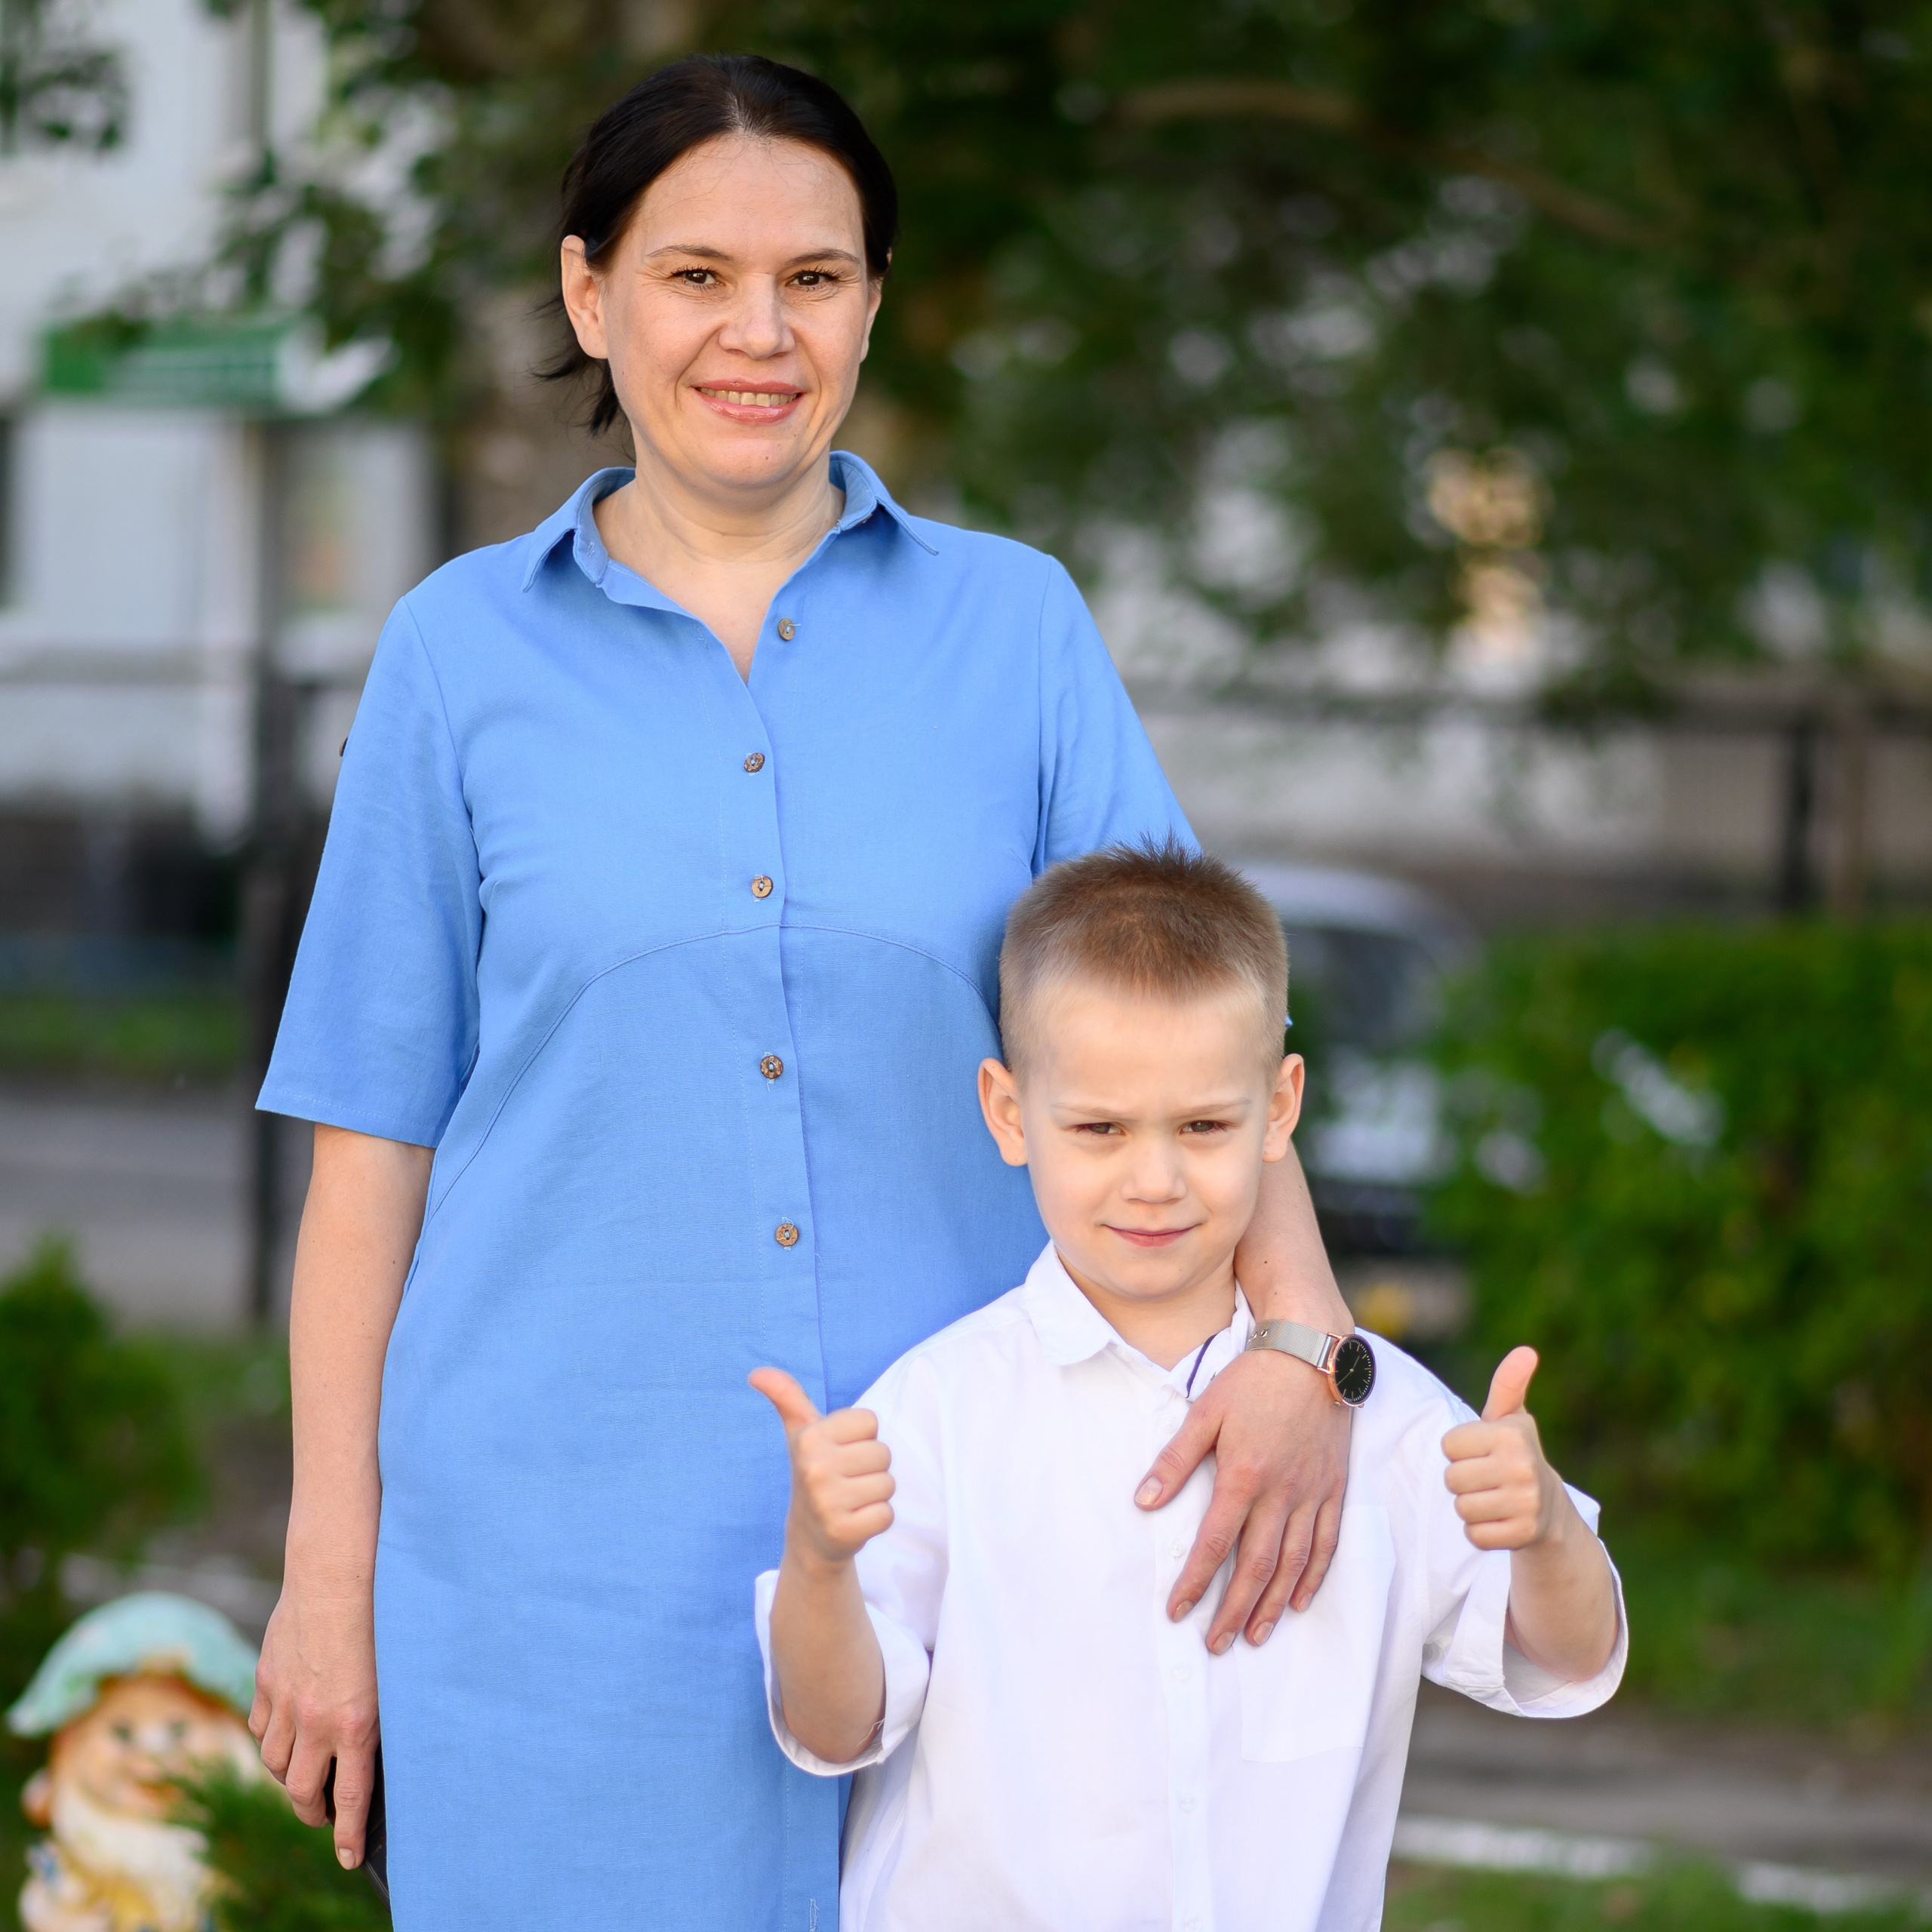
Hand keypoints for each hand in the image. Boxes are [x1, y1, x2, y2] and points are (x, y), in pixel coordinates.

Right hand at [249, 1570, 379, 1868]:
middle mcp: (317, 1721)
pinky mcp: (267, 1681)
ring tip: (305, 1777)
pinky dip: (273, 1739)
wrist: (338, 1573)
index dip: (346, 1835)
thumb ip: (382, 1714)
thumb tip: (381, 1749)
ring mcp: (287, 1703)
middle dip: (311, 1812)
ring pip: (276, 1763)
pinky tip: (287, 1735)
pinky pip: (263, 1728)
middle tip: (322, 1815)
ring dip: (291, 1776)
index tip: (348, 1859)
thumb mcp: (397, 1673)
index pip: (349, 1798)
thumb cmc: (383, 1618)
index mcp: (358, 1723)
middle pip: (301, 1791)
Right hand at [751, 1369, 895, 1567]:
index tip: (841, 1452)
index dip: (861, 1437)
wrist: (809, 1536)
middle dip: (871, 1467)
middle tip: (846, 1480)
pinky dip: (877, 1520)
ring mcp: (827, 1502)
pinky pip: (886, 1515)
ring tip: (851, 1500)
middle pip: (883, 1453)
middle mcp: (815, 1468)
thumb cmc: (814, 1472)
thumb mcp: (801, 1433)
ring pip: (888, 1484)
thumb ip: (787, 1397)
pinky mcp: (843, 1532)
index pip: (870, 1421)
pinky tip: (855, 1521)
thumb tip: (756, 1373)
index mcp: (809, 1437)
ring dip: (875, 1494)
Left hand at [1136, 1347, 1350, 1652]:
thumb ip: (1175, 1461)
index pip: (1214, 1543)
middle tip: (1215, 1644)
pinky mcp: (1334, 1488)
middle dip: (1234, 1610)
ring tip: (1254, 1636)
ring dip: (1273, 1605)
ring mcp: (1312, 1494)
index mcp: (1243, 1476)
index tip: (1178, 1611)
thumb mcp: (1205, 1412)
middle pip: (1256, 1567)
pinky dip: (1314, 1577)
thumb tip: (1142, 1501)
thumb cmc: (1253, 1380)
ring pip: (1293, 1564)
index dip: (1195, 1582)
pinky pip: (1328, 1543)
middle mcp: (1281, 1494)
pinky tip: (1301, 1601)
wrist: (1313, 1354)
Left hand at [1442, 1346, 1562, 1549]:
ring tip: (1494, 1498)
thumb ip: (1508, 1383)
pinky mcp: (1523, 1535)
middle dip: (1463, 1480)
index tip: (1483, 1452)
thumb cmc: (1515, 1454)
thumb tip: (1526, 1350)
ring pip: (1461, 1508)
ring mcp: (1525, 1503)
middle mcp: (1522, 1468)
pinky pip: (1474, 1536)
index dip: (1460, 1450)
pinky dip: (1481, 1532)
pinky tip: (1500, 1521)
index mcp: (1512, 1435)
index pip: (1448, 1445)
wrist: (1549, 1509)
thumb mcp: (1509, 1418)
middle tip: (1488, 1478)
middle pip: (1451, 1478)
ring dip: (1471, 1506)